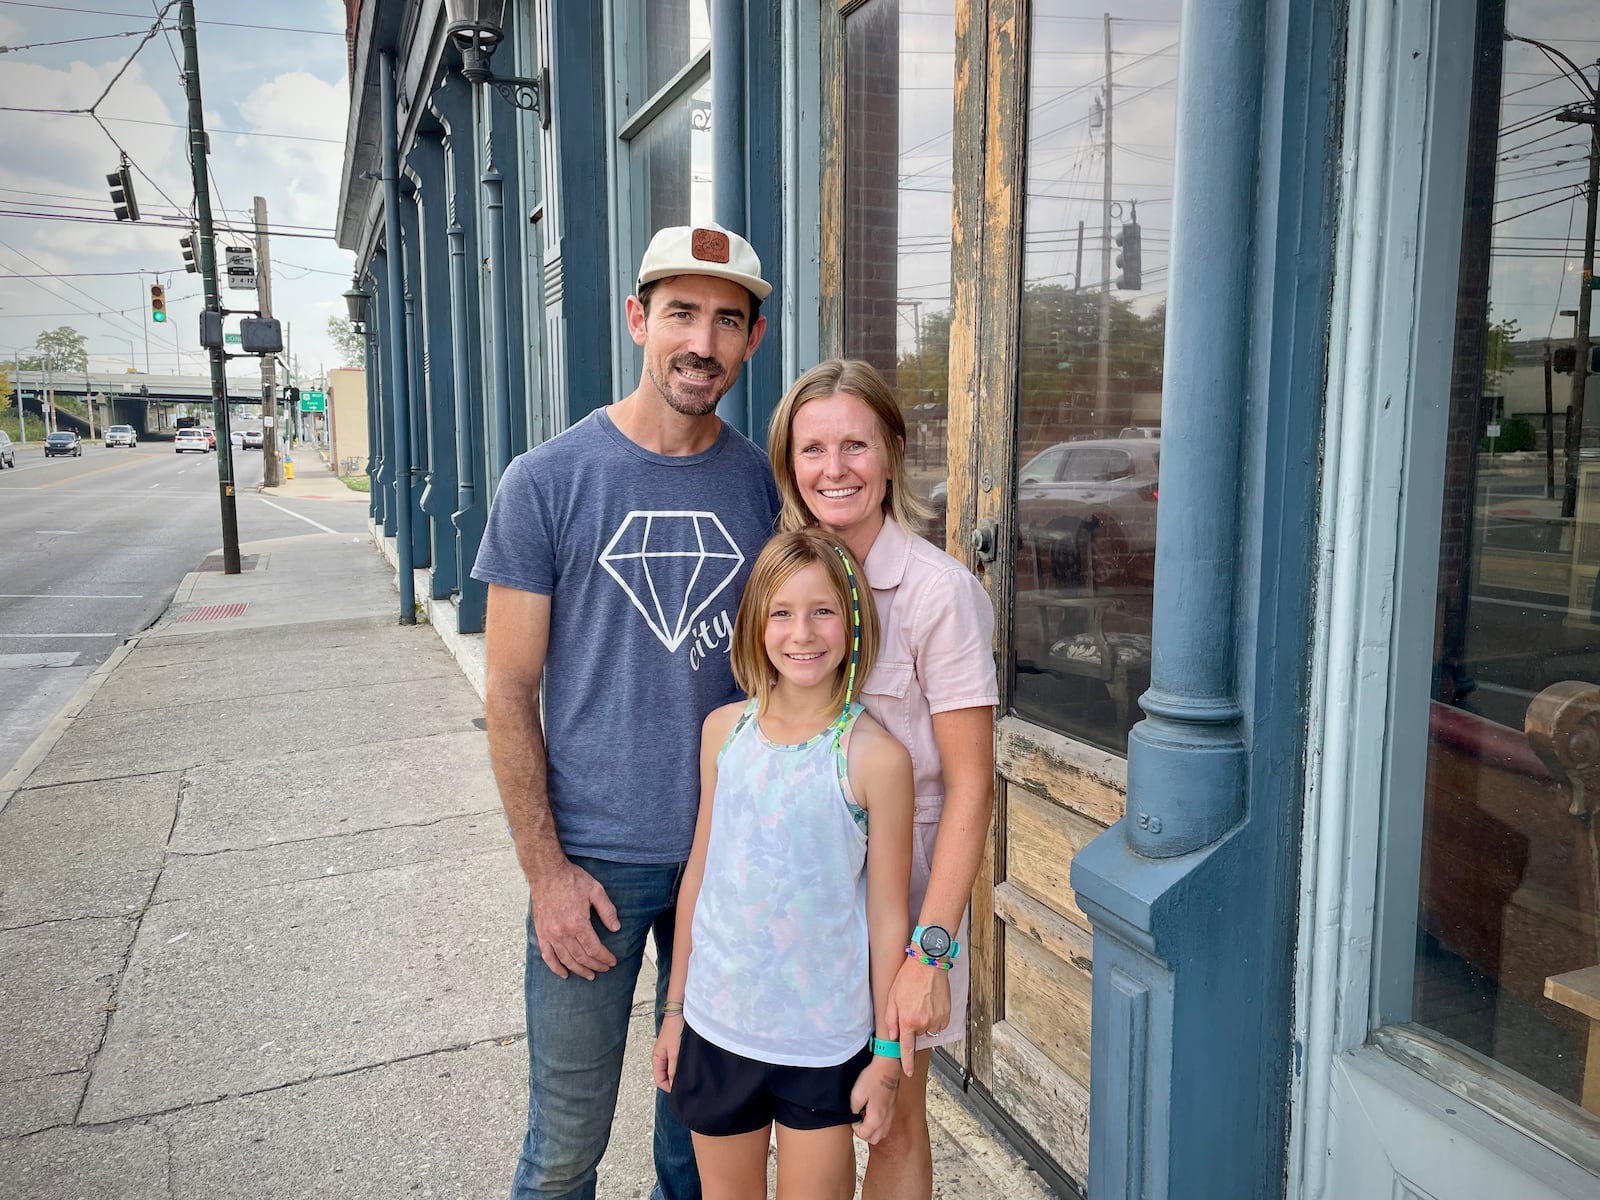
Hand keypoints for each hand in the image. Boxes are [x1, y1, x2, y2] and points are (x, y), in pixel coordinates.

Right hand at [528, 858, 620, 979]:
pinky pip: (547, 956)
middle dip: (595, 965)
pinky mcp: (541, 932)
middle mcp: (562, 932)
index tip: (612, 962)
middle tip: (604, 969)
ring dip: (579, 970)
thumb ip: (607, 910)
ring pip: (566, 960)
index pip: (594, 948)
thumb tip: (616, 928)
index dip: (604, 958)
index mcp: (577, 923)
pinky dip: (555, 967)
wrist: (546, 872)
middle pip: (581, 957)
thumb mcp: (596, 890)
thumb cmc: (571, 879)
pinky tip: (564, 974)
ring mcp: (550, 934)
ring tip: (589, 975)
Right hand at [652, 1015, 683, 1091]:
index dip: (668, 1087)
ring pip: (672, 1068)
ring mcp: (669, 1051)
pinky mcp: (675, 1047)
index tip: (680, 1091)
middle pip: (665, 1075)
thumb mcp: (675, 1053)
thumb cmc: (675, 1030)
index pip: (659, 1080)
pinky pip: (677, 1061)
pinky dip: (682, 1065)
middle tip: (686, 1084)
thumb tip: (673, 1085)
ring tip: (689, 1075)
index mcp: (657, 1058)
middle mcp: (661, 1056)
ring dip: (678, 1073)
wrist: (680, 1012)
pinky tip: (690, 1065)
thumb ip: (673, 1069)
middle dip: (674, 1081)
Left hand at [850, 1056, 900, 1143]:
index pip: (864, 1135)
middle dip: (864, 1133)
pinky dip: (879, 1124)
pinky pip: (886, 1125)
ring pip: (882, 1134)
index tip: (853, 1117)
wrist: (887, 1067)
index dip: (855, 1128)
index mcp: (876, 1119)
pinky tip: (873, 1111)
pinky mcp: (893, 1109)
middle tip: (858, 1120)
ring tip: (865, 1116)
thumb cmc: (873, 1079)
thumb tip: (854, 1116)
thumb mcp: (856, 1095)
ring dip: (872, 1130)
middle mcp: (886, 1120)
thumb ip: (853, 1110)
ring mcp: (891, 1115)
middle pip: (874, 1139)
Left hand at [884, 956, 951, 1075]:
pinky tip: (931, 1003)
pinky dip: (935, 1017)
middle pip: (917, 1034)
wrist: (929, 963)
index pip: (906, 1048)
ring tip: (921, 1002)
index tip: (908, 1072)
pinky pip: (939, 1023)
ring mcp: (936, 1019)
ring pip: (928, 1028)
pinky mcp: (946, 1014)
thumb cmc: (908, 977)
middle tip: (911, 1006)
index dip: (907, 1062)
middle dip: (913, 1024)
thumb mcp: (892, 997)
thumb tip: (893, 1036)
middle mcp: (923, 1023)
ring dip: (924, 1020)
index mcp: (907, 1021)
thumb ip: (891, 1019)